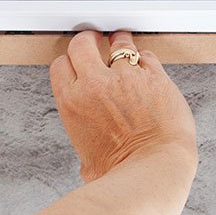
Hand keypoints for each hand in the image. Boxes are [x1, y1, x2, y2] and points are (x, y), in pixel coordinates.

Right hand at [50, 29, 197, 182]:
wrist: (153, 168)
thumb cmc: (121, 173)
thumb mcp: (87, 161)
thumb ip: (86, 147)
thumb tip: (92, 159)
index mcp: (73, 103)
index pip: (61, 66)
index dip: (69, 63)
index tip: (75, 63)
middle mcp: (96, 85)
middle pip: (82, 44)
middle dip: (87, 41)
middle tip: (94, 41)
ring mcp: (126, 78)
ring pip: (119, 43)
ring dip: (120, 42)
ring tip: (122, 42)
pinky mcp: (154, 77)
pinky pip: (147, 55)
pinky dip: (145, 59)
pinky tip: (146, 64)